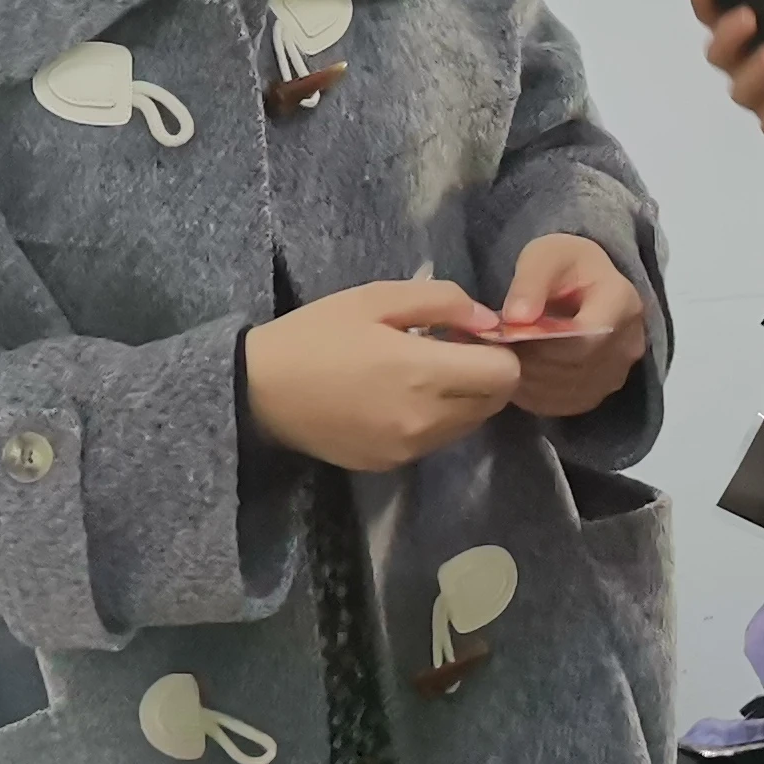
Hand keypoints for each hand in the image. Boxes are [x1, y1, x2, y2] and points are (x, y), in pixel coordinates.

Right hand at [243, 280, 522, 472]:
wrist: (258, 392)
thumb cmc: (316, 335)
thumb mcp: (377, 298)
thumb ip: (443, 303)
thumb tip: (489, 320)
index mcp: (422, 374)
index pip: (504, 374)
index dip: (500, 350)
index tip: (474, 335)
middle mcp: (425, 420)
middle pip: (494, 402)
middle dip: (486, 374)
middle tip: (451, 350)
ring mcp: (409, 449)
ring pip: (469, 424)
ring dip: (463, 398)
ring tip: (423, 372)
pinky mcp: (392, 465)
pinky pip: (437, 440)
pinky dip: (435, 418)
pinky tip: (400, 396)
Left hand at [498, 233, 649, 418]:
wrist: (586, 281)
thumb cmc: (564, 265)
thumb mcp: (543, 257)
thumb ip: (529, 283)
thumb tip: (516, 319)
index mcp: (621, 300)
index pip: (585, 338)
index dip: (542, 344)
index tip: (509, 336)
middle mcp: (630, 341)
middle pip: (577, 367)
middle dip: (533, 363)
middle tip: (500, 352)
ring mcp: (621, 370)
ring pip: (571, 391)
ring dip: (533, 382)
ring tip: (508, 361)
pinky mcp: (605, 389)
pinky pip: (570, 404)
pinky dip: (539, 396)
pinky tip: (521, 377)